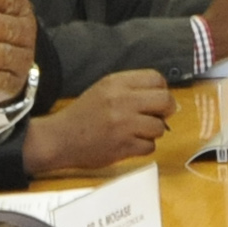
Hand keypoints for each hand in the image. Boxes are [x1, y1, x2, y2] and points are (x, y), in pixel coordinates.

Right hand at [21, 70, 172, 173]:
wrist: (60, 139)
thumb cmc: (83, 115)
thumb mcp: (104, 90)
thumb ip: (132, 90)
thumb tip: (167, 100)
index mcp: (116, 83)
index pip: (156, 79)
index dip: (162, 90)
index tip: (156, 100)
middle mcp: (121, 101)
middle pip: (165, 101)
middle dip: (166, 111)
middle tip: (157, 117)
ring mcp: (124, 124)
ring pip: (160, 127)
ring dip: (152, 132)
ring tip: (135, 132)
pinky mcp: (124, 146)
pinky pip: (150, 146)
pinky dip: (142, 147)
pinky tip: (128, 143)